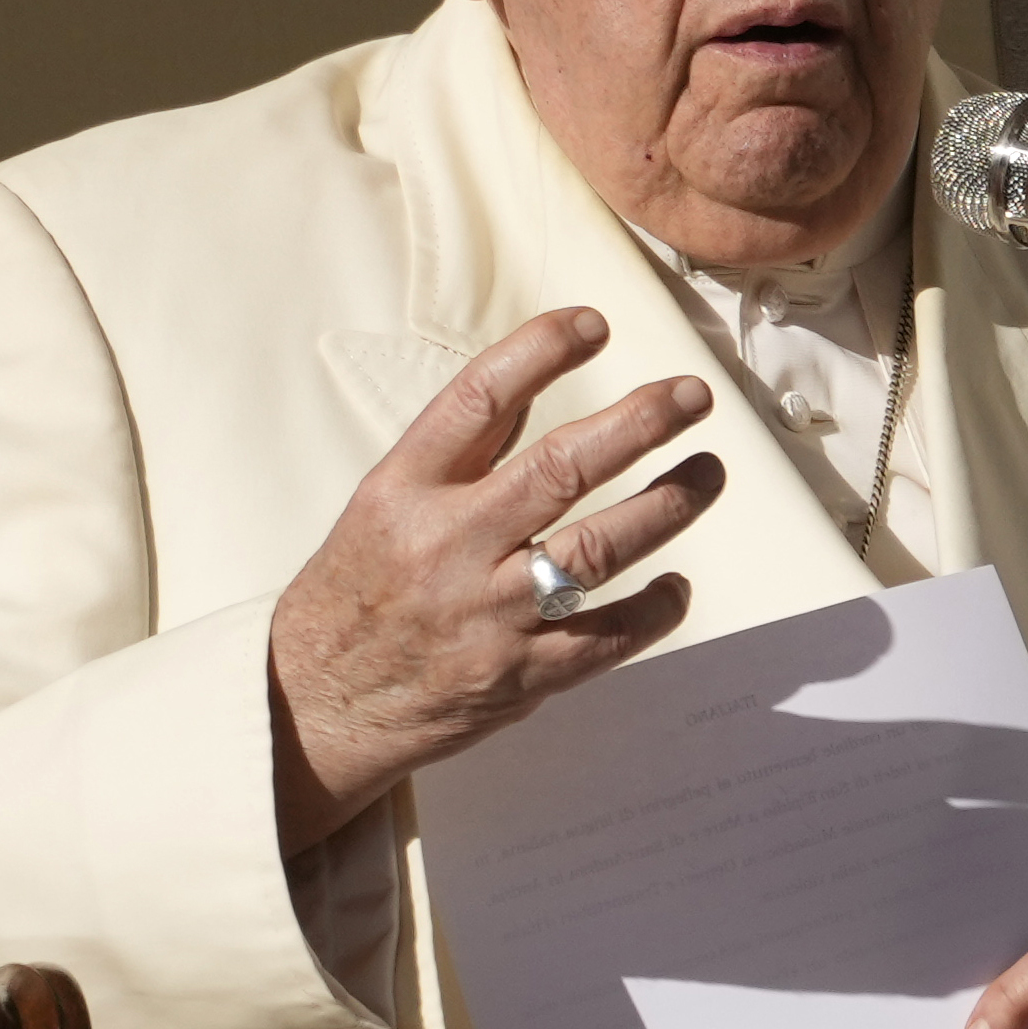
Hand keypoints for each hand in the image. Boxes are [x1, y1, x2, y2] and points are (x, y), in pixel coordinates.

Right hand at [265, 306, 724, 851]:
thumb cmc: (358, 593)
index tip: (594, 324)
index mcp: (405, 491)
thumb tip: (538, 376)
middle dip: (639, 424)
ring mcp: (486, 615)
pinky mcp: (518, 677)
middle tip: (690, 395)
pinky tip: (676, 586)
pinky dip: (652, 610)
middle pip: (561, 469)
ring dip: (667, 505)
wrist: (319, 704)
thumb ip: (464, 447)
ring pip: (598, 549)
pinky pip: (605, 639)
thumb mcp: (387, 503)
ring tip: (708, 473)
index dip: (542, 351)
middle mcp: (447, 546)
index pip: (479, 398)